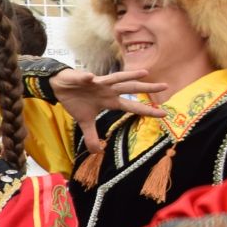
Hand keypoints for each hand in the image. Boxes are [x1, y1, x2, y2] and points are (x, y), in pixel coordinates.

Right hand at [49, 67, 166, 151]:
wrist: (61, 88)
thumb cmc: (76, 102)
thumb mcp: (84, 122)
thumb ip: (91, 136)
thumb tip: (97, 153)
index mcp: (110, 101)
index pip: (132, 107)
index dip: (147, 110)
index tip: (164, 114)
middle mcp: (109, 91)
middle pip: (131, 89)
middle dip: (147, 89)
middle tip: (166, 87)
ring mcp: (98, 83)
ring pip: (117, 78)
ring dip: (129, 75)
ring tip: (144, 73)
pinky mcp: (83, 78)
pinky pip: (85, 78)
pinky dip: (87, 78)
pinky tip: (89, 78)